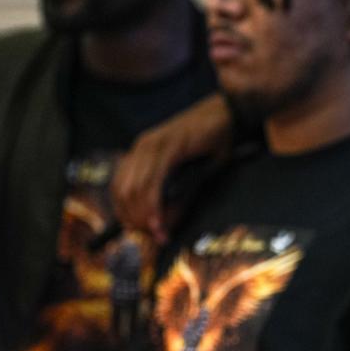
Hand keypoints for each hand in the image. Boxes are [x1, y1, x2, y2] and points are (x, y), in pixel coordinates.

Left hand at [112, 94, 231, 243]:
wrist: (230, 113)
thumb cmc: (213, 141)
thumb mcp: (192, 172)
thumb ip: (178, 197)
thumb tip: (164, 225)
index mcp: (142, 150)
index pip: (119, 187)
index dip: (126, 214)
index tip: (143, 232)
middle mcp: (142, 146)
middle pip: (123, 192)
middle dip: (135, 220)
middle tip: (154, 237)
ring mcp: (154, 145)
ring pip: (135, 190)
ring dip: (144, 217)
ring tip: (159, 234)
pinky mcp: (169, 147)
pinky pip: (153, 183)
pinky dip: (154, 206)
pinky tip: (160, 222)